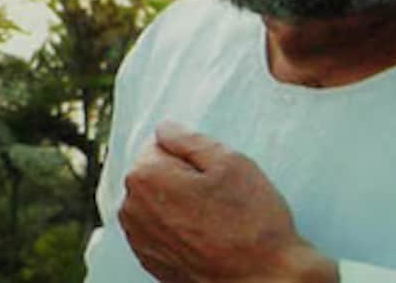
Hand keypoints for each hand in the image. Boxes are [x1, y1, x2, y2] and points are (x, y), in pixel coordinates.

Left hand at [118, 122, 336, 282]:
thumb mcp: (229, 162)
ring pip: (157, 201)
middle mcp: (131, 207)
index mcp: (145, 176)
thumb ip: (188, 138)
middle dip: (181, 178)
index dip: (191, 156)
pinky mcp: (149, 260)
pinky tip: (205, 238)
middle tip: (217, 198)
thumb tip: (164, 128)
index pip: (160, 145)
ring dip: (178, 204)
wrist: (264, 281)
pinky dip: (177, 229)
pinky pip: (160, 229)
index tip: (213, 176)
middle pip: (155, 173)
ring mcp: (138, 238)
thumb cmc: (251, 222)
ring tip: (214, 220)